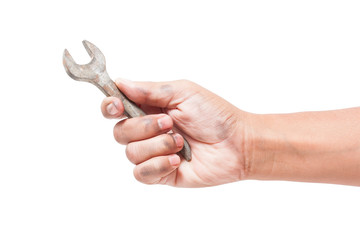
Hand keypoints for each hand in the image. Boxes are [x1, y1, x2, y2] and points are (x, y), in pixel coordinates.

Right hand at [101, 79, 251, 186]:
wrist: (238, 144)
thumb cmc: (215, 115)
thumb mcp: (183, 93)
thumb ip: (150, 90)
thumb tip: (121, 83)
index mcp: (152, 108)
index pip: (117, 107)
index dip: (110, 106)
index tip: (115, 105)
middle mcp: (149, 131)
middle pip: (119, 131)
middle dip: (143, 127)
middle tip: (169, 123)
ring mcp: (154, 152)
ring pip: (130, 152)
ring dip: (157, 145)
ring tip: (181, 143)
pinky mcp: (161, 173)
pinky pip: (141, 173)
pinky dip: (157, 165)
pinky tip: (176, 160)